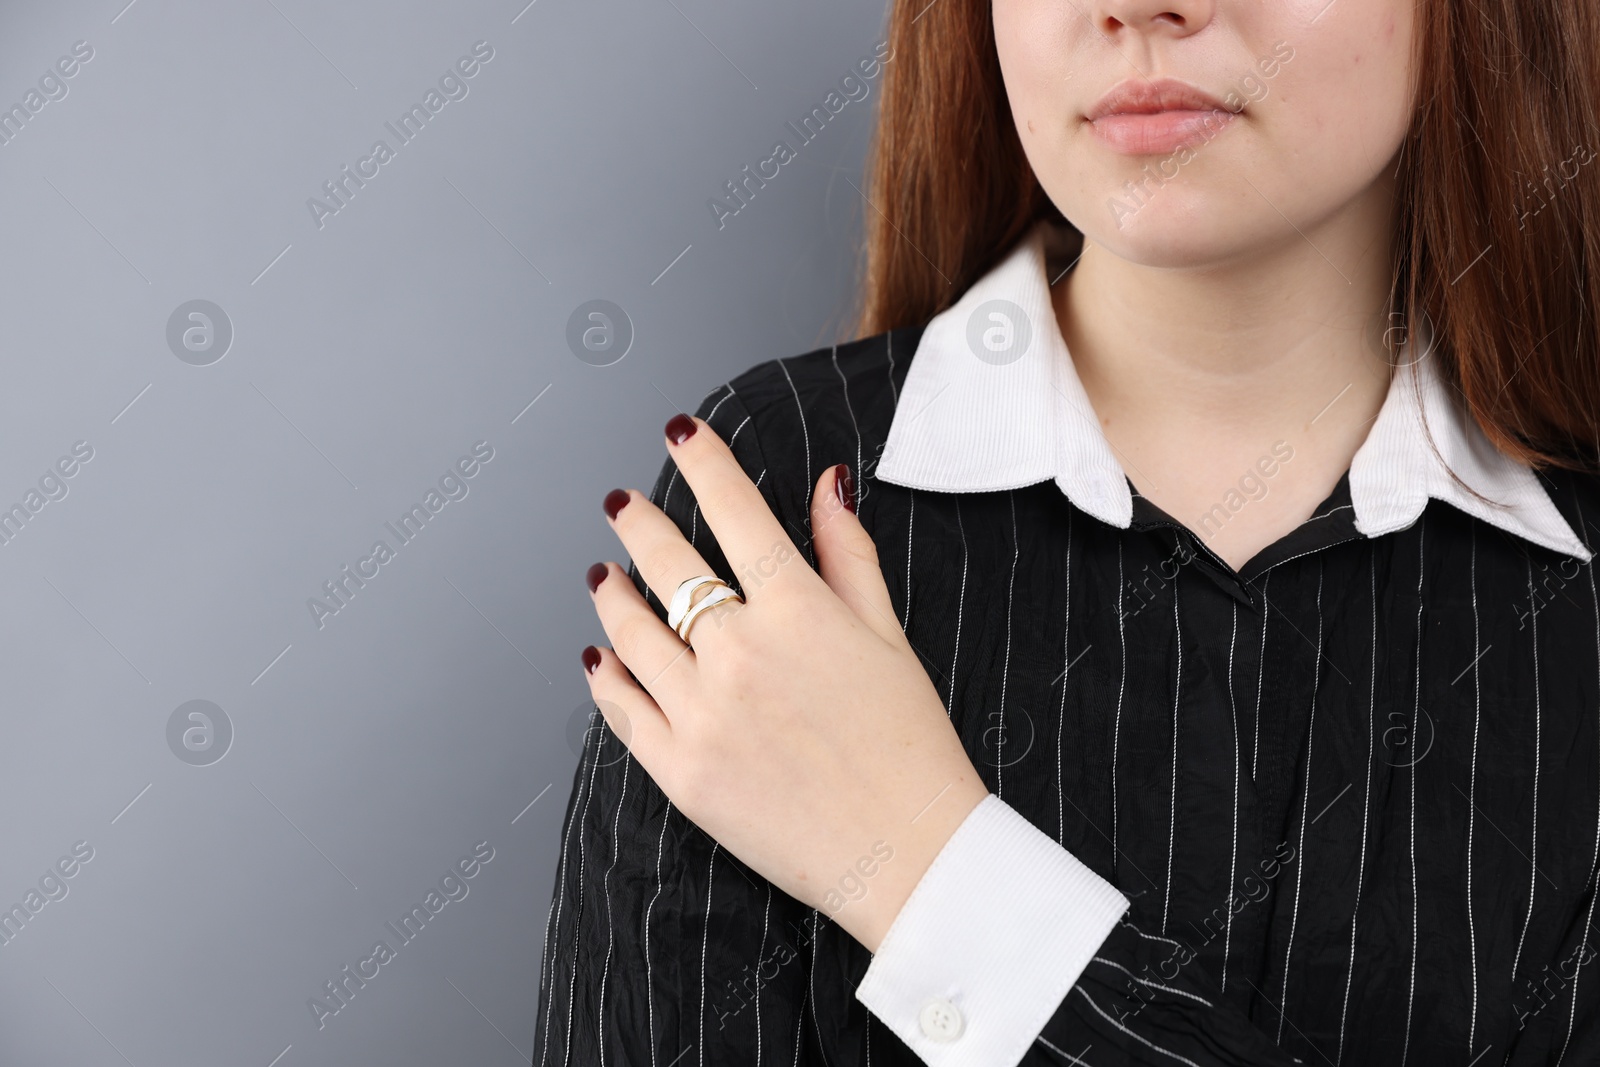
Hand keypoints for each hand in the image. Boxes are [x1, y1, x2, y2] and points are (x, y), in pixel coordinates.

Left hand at [580, 412, 989, 953]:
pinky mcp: (679, 771)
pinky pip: (622, 709)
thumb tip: (828, 483)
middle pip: (668, 565)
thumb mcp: (888, 636)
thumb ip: (847, 555)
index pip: (735, 512)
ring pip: (631, 632)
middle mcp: (739, 653)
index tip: (680, 434)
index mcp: (797, 611)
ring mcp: (701, 713)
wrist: (907, 852)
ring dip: (612, 595)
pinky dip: (605, 676)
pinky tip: (602, 658)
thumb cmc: (909, 745)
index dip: (703, 462)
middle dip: (638, 523)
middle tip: (622, 505)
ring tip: (604, 577)